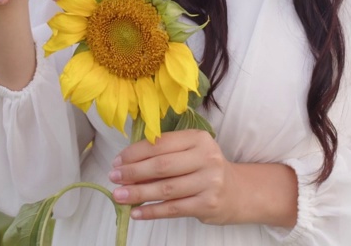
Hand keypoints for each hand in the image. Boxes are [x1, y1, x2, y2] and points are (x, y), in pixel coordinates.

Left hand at [108, 130, 238, 224]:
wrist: (236, 192)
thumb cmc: (204, 169)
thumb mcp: (190, 153)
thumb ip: (164, 155)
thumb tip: (126, 167)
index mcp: (198, 138)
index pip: (160, 144)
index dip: (135, 153)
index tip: (117, 162)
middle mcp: (206, 158)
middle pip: (162, 166)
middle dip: (133, 172)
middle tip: (113, 178)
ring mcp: (209, 182)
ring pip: (166, 189)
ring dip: (138, 193)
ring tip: (119, 196)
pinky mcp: (208, 204)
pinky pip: (173, 209)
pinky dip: (152, 211)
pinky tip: (136, 213)